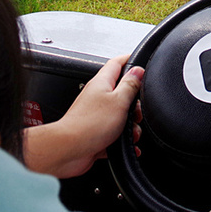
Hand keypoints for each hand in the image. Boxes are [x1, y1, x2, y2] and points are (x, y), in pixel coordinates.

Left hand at [23, 54, 143, 177]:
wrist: (69, 150)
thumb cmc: (89, 125)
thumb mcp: (119, 101)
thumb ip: (130, 85)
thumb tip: (138, 70)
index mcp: (101, 83)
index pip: (117, 63)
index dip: (130, 60)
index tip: (141, 63)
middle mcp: (96, 96)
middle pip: (121, 92)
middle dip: (134, 104)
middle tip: (137, 112)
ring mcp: (95, 115)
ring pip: (119, 115)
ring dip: (130, 125)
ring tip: (131, 132)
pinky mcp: (95, 132)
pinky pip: (113, 133)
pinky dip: (122, 139)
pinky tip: (128, 145)